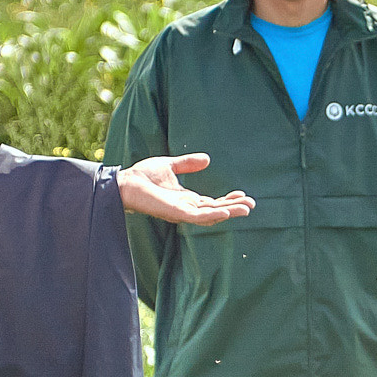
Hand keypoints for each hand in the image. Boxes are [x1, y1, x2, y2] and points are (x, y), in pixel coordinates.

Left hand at [117, 153, 256, 223]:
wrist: (125, 181)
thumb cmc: (142, 176)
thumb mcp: (169, 165)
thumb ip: (187, 163)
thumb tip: (207, 159)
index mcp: (186, 199)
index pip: (212, 202)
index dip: (228, 200)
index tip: (242, 194)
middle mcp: (186, 208)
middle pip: (215, 210)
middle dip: (234, 208)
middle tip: (252, 205)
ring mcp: (181, 212)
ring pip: (210, 215)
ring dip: (229, 212)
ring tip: (246, 209)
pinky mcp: (174, 212)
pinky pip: (197, 217)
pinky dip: (212, 216)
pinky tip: (226, 212)